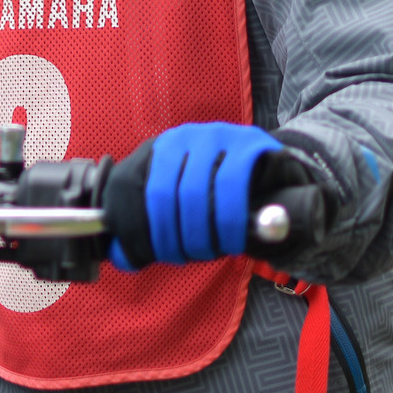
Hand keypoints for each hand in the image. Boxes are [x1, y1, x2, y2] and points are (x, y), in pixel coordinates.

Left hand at [105, 122, 281, 269]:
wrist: (271, 168)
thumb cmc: (221, 194)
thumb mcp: (185, 205)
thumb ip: (155, 227)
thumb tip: (121, 259)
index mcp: (161, 149)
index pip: (141, 190)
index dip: (149, 229)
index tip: (161, 256)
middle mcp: (184, 136)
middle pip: (164, 193)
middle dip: (174, 236)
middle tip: (190, 258)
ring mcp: (216, 134)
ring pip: (196, 192)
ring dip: (202, 234)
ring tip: (211, 253)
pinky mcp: (248, 141)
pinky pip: (232, 184)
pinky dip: (229, 221)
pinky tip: (233, 240)